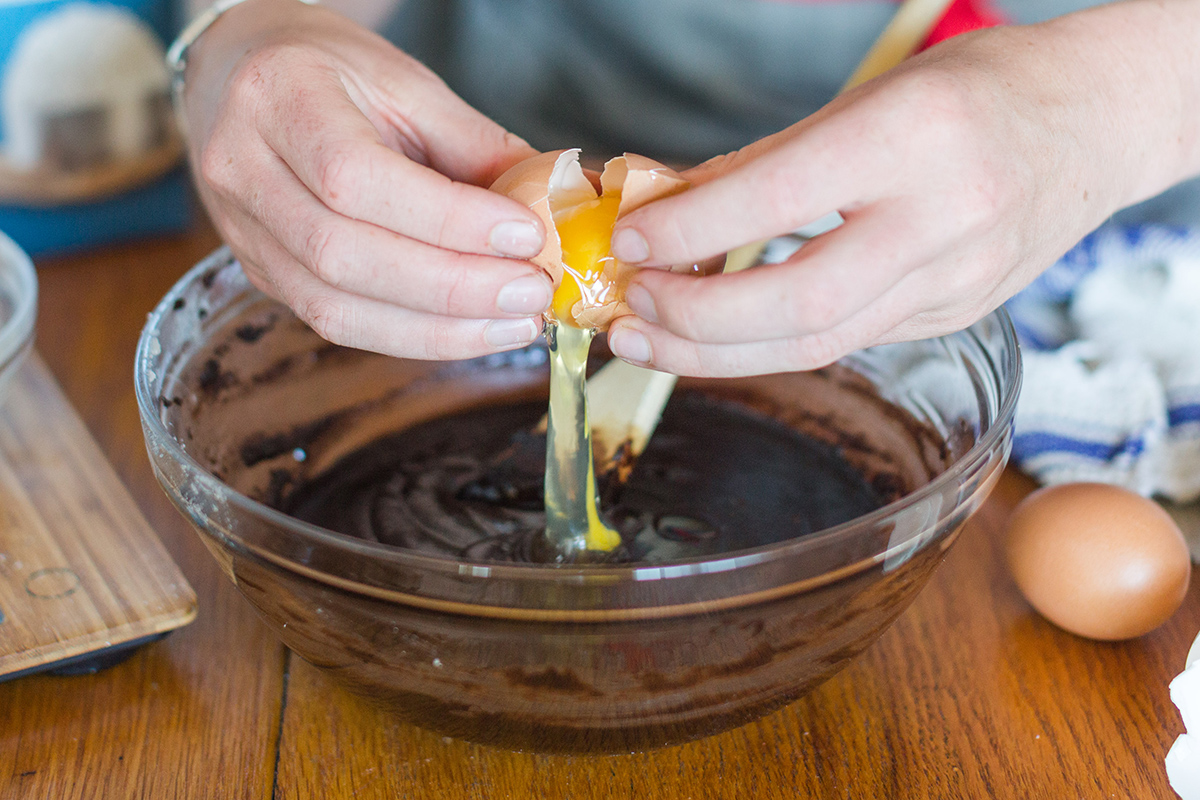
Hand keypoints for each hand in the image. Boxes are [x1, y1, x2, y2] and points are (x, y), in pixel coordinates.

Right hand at [181, 0, 551, 358]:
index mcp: (277, 97)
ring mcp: (242, 231)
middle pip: (343, 255)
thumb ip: (476, 147)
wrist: (245, 74)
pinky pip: (337, 324)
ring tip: (513, 325)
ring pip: (335, 308)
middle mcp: (240, 168)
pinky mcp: (261, 274)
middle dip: (452, 287)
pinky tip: (471, 331)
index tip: (526, 236)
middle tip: (530, 293)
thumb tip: (555, 205)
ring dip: (438, 328)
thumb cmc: (334, 72)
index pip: (356, 177)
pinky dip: (413, 336)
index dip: (447, 219)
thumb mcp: (408, 85)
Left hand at [605, 8, 1199, 376]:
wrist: (1099, 122)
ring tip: (648, 341)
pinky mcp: (955, 317)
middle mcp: (945, 218)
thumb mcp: (870, 96)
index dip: (692, 228)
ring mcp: (958, 281)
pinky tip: (717, 339)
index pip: (780, 197)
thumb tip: (670, 206)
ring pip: (819, 343)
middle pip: (800, 304)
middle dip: (696, 318)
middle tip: (629, 310)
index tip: (631, 242)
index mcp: (918, 137)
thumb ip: (770, 159)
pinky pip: (846, 341)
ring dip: (718, 353)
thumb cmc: (978, 89)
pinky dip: (769, 345)